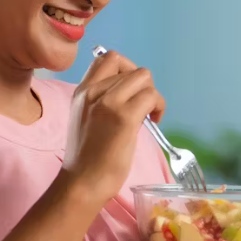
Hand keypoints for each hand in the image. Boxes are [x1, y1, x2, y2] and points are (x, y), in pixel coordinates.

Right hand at [62, 50, 165, 204]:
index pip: (107, 58)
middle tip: (143, 107)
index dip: (126, 69)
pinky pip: (151, 96)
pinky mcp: (124, 117)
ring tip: (149, 115)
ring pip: (144, 77)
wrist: (82, 182)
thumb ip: (103, 99)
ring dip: (153, 95)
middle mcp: (93, 91)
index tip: (131, 91)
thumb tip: (131, 91)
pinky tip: (155, 122)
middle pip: (131, 67)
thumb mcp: (87, 117)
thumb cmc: (87, 157)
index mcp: (82, 91)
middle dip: (143, 85)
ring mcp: (109, 102)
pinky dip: (159, 106)